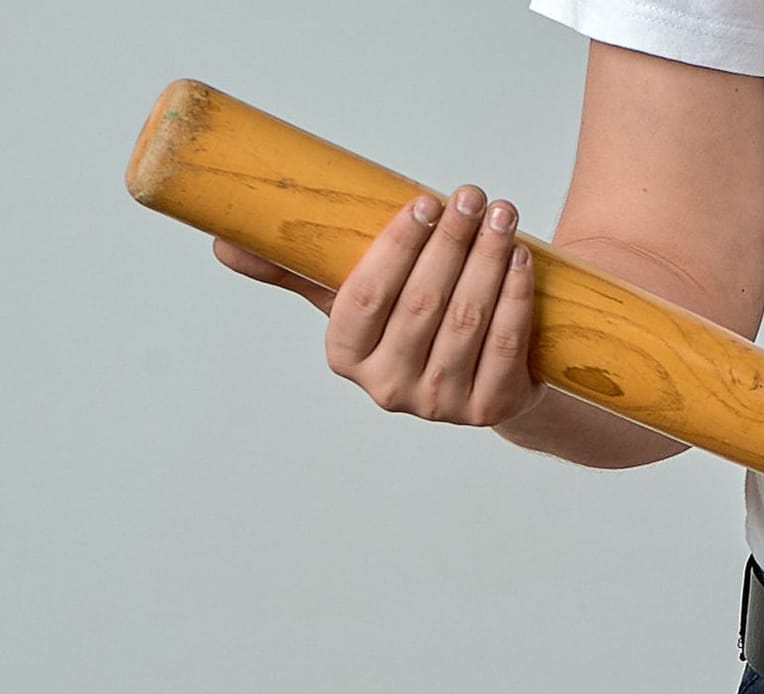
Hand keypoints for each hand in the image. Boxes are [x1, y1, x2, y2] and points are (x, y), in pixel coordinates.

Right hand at [211, 185, 545, 426]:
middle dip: (450, 242)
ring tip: (501, 213)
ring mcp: (442, 403)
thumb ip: (295, 270)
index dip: (397, 248)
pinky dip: (515, 296)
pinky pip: (504, 344)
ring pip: (467, 320)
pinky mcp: (491, 407)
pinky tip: (519, 259)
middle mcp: (389, 387)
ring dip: (487, 260)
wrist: (479, 378)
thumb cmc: (408, 324)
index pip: (367, 297)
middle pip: (423, 304)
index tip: (423, 201)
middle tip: (470, 194)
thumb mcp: (352, 300)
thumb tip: (222, 242)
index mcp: (345, 355)